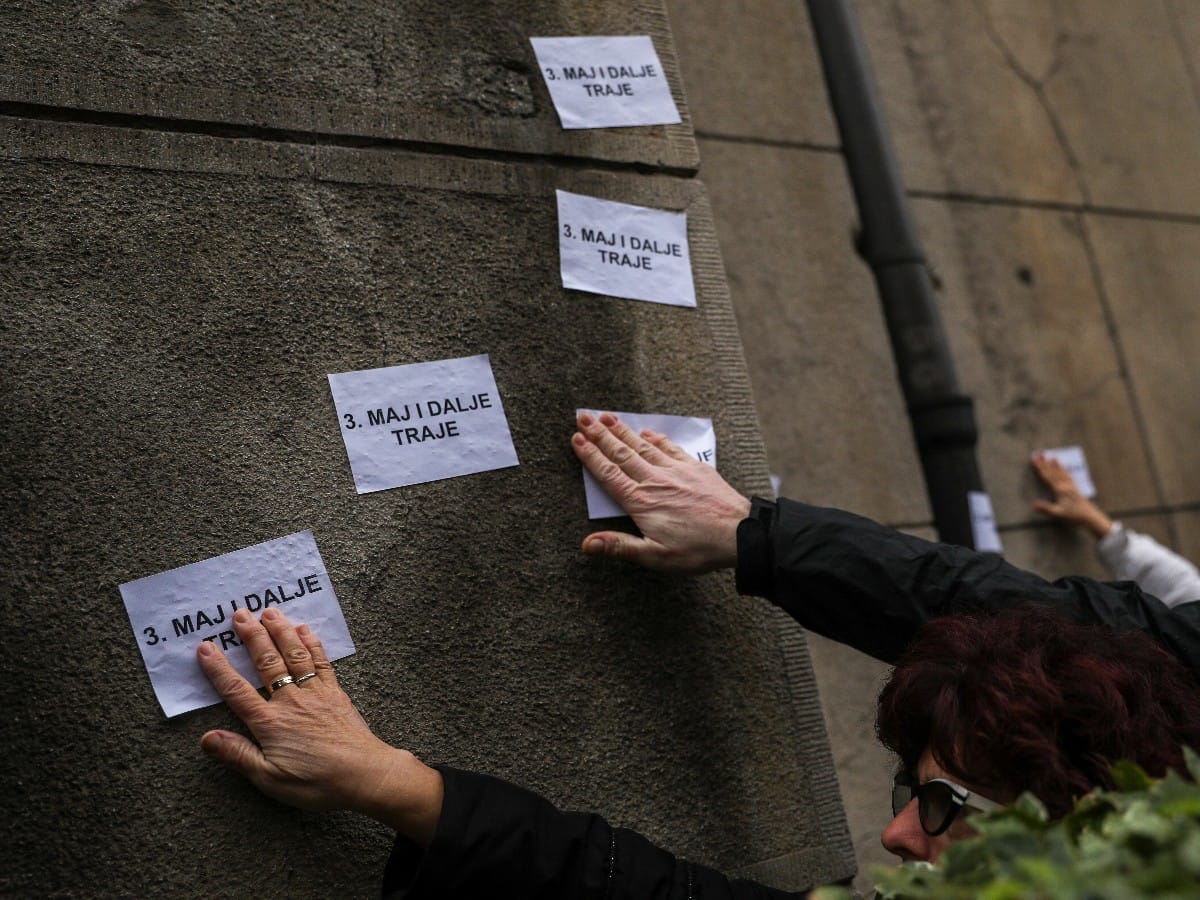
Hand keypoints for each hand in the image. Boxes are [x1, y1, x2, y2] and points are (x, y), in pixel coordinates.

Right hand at [197, 608, 442, 844]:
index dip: (219, 669)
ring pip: (294, 654)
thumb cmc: (316, 782)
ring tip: (269, 611)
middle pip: (267, 662)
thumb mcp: (270, 779)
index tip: (206, 647)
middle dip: (252, 636)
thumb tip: (206, 738)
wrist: (365, 774)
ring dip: (280, 630)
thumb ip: (238, 755)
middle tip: (240, 614)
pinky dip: (311, 643)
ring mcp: (316, 693)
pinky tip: (304, 630)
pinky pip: (321, 661)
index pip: (237, 691)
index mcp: (270, 723)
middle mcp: (291, 700)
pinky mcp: (335, 693)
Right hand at [571, 412, 750, 572]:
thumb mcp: (655, 556)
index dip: (591, 456)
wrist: (740, 533)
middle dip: (600, 434)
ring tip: (607, 416)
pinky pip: (671, 448)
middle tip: (583, 416)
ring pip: (643, 446)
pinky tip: (648, 431)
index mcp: (642, 502)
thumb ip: (620, 547)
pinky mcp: (695, 469)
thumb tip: (587, 545)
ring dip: (623, 431)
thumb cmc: (697, 549)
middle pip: (622, 453)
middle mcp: (655, 481)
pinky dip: (656, 438)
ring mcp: (676, 471)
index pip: (609, 474)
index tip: (576, 438)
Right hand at [1031, 452, 1111, 539]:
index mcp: (1058, 490)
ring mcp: (1070, 486)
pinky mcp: (1075, 488)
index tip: (1034, 458)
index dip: (1039, 467)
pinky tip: (1064, 467)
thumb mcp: (1058, 514)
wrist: (1090, 516)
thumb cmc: (1074, 516)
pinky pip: (1068, 476)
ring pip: (1061, 472)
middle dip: (1045, 462)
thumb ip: (1045, 508)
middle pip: (1052, 471)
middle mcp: (1064, 485)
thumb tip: (1033, 504)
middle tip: (1039, 453)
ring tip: (1052, 455)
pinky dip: (1064, 470)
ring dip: (1055, 464)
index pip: (1046, 476)